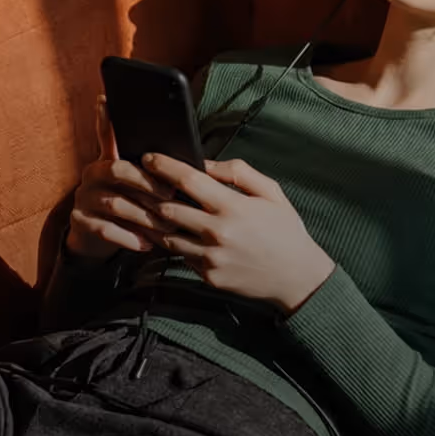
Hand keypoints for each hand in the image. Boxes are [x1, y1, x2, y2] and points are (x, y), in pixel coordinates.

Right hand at [65, 96, 177, 260]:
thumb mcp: (136, 187)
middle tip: (170, 195)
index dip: (105, 119)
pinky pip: (105, 228)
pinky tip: (146, 243)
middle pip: (118, 170)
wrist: (96, 239)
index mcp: (108, 160)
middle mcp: (92, 174)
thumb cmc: (128, 207)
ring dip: (144, 216)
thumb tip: (185, 166)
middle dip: (148, 182)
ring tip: (166, 227)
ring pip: (115, 203)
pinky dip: (129, 237)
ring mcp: (83, 197)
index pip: (105, 135)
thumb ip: (150, 173)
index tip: (106, 100)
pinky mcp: (79, 221)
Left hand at [139, 152, 336, 313]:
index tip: (148, 157)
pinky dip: (174, 243)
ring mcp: (210, 257)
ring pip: (168, 235)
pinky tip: (170, 232)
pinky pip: (182, 256)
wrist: (297, 278)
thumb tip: (206, 164)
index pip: (188, 180)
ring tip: (147, 207)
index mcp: (233, 207)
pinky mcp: (208, 276)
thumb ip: (238, 173)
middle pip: (168, 208)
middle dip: (149, 193)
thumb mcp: (271, 192)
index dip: (164, 166)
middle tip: (137, 182)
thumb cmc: (285, 231)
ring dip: (156, 220)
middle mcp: (217, 233)